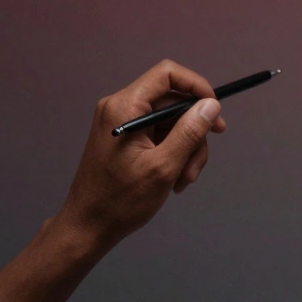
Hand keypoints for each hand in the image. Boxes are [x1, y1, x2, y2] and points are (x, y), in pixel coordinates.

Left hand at [58, 60, 227, 248]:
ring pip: (171, 122)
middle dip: (193, 132)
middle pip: (174, 102)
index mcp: (125, 107)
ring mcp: (122, 123)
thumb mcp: (163, 167)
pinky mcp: (125, 138)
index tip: (214, 113)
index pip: (168, 74)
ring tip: (183, 180)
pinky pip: (160, 135)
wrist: (87, 228)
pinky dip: (173, 154)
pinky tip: (173, 180)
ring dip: (186, 149)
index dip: (197, 87)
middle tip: (198, 163)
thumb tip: (211, 105)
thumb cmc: (120, 201)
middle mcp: (121, 108)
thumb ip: (189, 132)